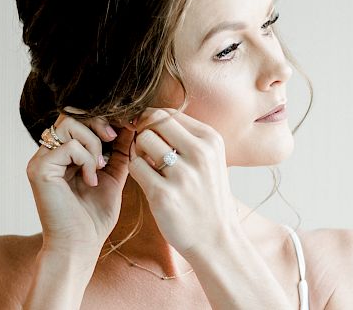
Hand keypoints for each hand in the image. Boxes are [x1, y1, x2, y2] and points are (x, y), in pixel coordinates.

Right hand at [26, 107, 135, 255]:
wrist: (81, 245)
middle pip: (70, 114)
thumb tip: (131, 125)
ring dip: (92, 143)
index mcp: (63, 153)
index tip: (121, 131)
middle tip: (112, 140)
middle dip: (97, 123)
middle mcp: (48, 152)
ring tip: (99, 167)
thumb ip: (119, 151)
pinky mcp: (39, 169)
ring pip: (68, 124)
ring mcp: (41, 159)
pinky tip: (90, 180)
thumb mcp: (113, 176)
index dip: (101, 119)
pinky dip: (86, 160)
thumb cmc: (94, 217)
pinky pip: (68, 146)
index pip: (78, 118)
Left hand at [127, 108, 240, 257]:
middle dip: (143, 133)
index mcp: (210, 140)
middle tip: (147, 152)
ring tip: (149, 168)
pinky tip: (149, 183)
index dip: (151, 121)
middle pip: (153, 121)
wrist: (216, 239)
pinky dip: (137, 172)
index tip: (149, 135)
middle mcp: (199, 153)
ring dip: (138, 153)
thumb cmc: (206, 196)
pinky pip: (135, 167)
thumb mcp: (209, 159)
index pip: (168, 113)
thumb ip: (184, 136)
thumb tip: (149, 114)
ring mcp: (182, 174)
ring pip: (142, 141)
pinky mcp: (164, 195)